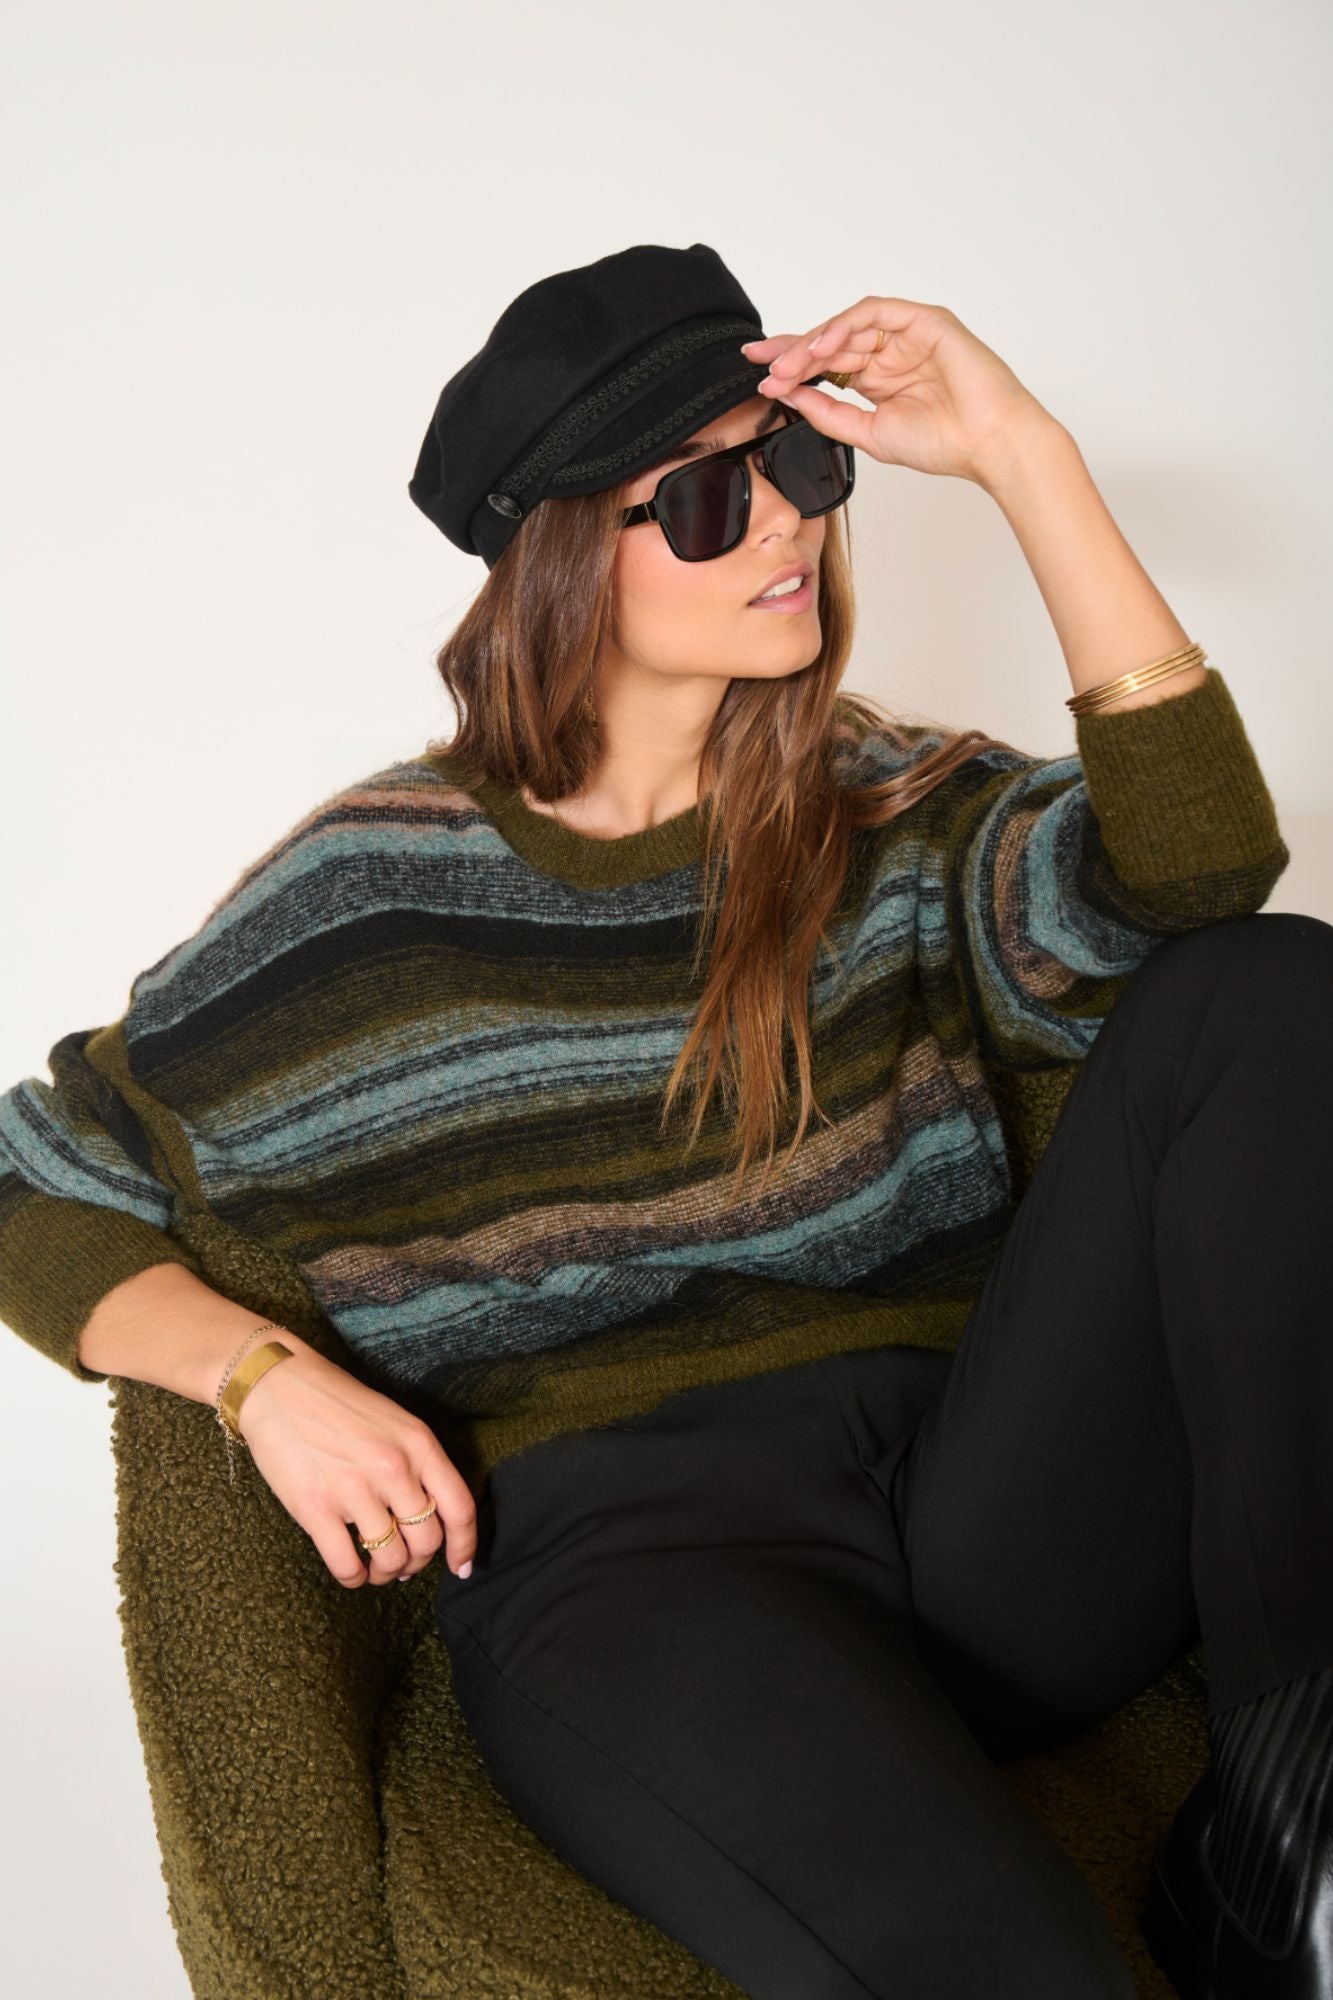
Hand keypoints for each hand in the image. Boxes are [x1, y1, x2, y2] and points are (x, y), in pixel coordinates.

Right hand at [235, 1337, 476, 1587]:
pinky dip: (354, 1578)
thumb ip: (416, 1464)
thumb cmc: (337, 1404)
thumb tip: (426, 1519)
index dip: (465, 1546)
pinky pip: (347, 1565)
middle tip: (403, 1563)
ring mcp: (355, 1489)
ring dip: (385, 1573)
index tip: (461, 1567)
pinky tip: (351, 1571)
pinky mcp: (315, 1508)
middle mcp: (394, 1467)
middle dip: (417, 1562)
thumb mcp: (394, 1422)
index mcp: (419, 1444)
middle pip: (427, 1541)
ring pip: (391, 1559)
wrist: (278, 1385)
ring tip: (375, 1567)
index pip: (459, 1508)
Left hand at [742, 295, 1062, 486]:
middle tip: (761, 365)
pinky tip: (822, 348)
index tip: (760, 380)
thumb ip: (830, 413)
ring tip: (787, 366)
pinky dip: (844, 326)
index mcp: (879, 378)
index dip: (793, 368)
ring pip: (848, 326)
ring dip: (813, 343)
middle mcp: (891, 352)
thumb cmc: (944, 443)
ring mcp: (908, 334)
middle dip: (792, 352)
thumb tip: (790, 396)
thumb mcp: (869, 433)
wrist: (989, 444)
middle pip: (831, 341)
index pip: (827, 365)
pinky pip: (875, 313)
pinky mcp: (924, 320)